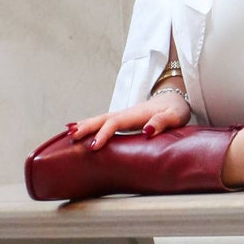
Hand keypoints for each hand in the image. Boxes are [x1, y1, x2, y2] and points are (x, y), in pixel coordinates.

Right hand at [70, 89, 189, 148]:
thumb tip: (146, 131)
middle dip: (87, 127)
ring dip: (85, 125)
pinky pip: (104, 122)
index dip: (104, 133)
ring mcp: (124, 115)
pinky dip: (90, 125)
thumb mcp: (174, 116)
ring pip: (101, 119)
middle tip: (71, 136)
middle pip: (103, 118)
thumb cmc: (176, 109)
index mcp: (137, 114)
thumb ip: (161, 122)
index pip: (116, 122)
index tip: (93, 146)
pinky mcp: (123, 119)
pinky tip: (79, 129)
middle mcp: (127, 113)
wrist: (175, 98)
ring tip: (68, 133)